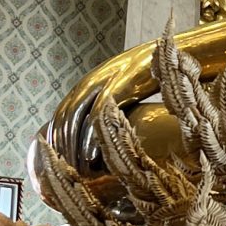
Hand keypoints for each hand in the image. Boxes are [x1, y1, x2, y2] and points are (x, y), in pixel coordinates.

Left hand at [51, 39, 158, 173]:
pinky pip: (95, 117)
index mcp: (86, 84)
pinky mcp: (116, 88)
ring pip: (74, 119)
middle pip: (63, 118)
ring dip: (71, 146)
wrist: (168, 55)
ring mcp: (100, 84)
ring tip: (74, 170)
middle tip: (62, 170)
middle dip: (60, 145)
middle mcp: (87, 83)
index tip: (58, 158)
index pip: (62, 114)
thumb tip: (102, 130)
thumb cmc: (146, 76)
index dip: (57, 136)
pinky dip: (89, 139)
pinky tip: (89, 158)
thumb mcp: (120, 91)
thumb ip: (107, 106)